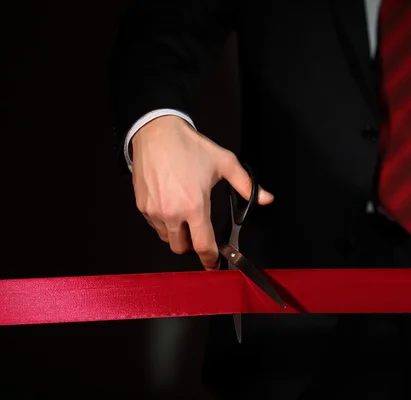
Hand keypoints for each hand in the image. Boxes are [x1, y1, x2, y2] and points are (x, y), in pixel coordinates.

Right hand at [131, 115, 273, 268]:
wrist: (157, 133)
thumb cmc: (189, 147)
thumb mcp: (224, 163)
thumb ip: (246, 185)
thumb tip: (265, 198)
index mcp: (194, 206)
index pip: (203, 245)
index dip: (210, 259)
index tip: (214, 264)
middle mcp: (172, 213)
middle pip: (182, 248)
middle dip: (193, 246)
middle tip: (201, 234)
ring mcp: (154, 211)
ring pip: (167, 238)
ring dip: (178, 235)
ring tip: (186, 217)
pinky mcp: (142, 206)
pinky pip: (155, 225)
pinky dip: (165, 224)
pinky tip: (172, 208)